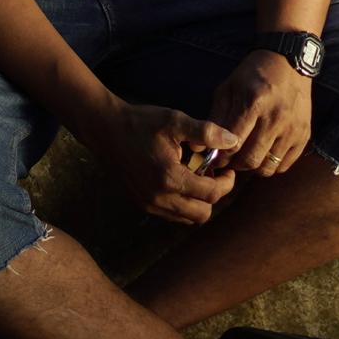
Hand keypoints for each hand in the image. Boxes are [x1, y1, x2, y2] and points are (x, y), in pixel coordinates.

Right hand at [93, 102, 239, 223]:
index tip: (227, 170)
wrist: (105, 129)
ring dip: (197, 202)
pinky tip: (179, 181)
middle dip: (213, 195)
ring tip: (196, 177)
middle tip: (213, 175)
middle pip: (202, 214)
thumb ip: (206, 132)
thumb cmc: (141, 123)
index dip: (226, 183)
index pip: (211, 194)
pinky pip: (171, 214)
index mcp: (170, 178)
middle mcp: (159, 198)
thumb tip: (233, 141)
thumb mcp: (175, 121)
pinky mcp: (141, 204)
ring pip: (186, 218)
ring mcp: (149, 204)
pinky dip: (182, 204)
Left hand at [208, 50, 312, 175]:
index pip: (233, 143)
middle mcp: (276, 118)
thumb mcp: (228, 89)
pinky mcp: (304, 135)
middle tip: (229, 160)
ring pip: (267, 167)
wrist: (289, 63)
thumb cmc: (253, 75)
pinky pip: (284, 165)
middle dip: (234, 165)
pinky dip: (271, 165)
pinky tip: (263, 153)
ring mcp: (292, 128)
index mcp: (253, 102)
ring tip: (245, 157)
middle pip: (250, 160)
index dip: (220, 156)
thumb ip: (215, 119)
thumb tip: (201, 147)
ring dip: (252, 168)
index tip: (214, 157)